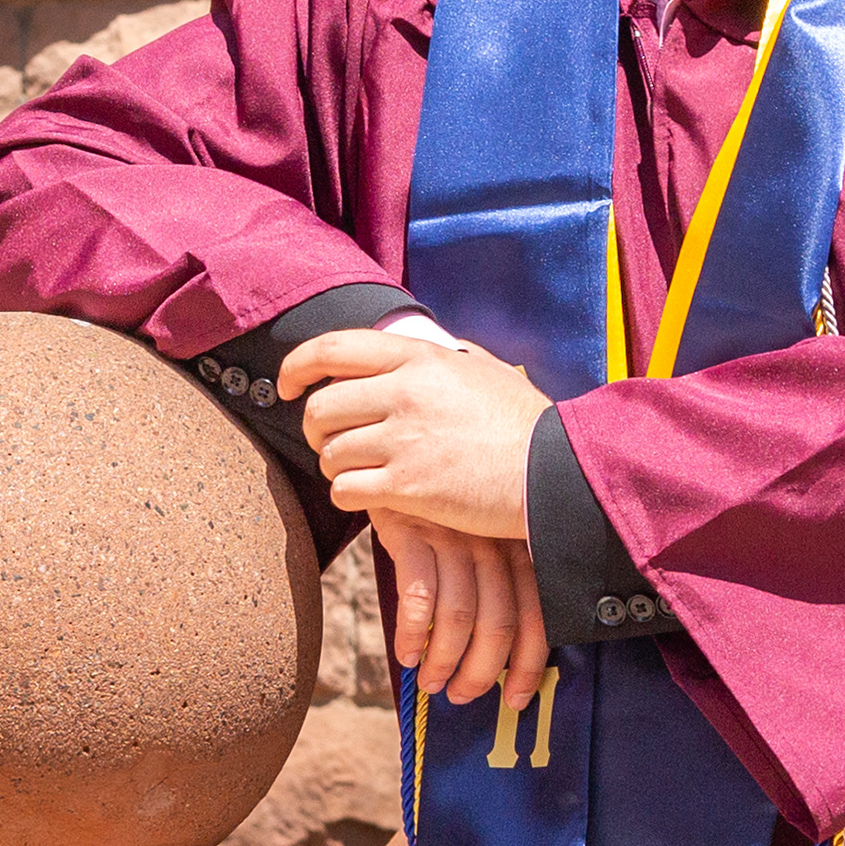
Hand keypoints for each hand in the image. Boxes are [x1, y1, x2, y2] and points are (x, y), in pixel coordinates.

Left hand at [279, 324, 550, 540]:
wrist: (557, 472)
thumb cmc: (525, 425)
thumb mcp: (484, 370)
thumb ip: (442, 358)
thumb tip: (417, 349)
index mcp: (420, 358)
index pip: (334, 348)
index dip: (297, 365)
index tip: (287, 383)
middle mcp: (405, 393)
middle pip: (320, 407)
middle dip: (315, 430)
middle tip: (331, 443)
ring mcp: (404, 440)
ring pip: (330, 453)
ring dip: (337, 466)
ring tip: (361, 473)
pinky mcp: (409, 487)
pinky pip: (346, 490)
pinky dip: (350, 496)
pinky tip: (373, 497)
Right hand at [369, 509, 549, 716]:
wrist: (398, 462)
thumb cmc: (442, 514)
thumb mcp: (481, 538)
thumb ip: (496, 584)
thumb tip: (496, 657)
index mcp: (518, 548)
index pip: (536, 617)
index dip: (528, 665)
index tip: (515, 699)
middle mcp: (492, 542)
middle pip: (498, 624)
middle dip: (480, 672)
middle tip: (460, 695)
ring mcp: (453, 536)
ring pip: (459, 617)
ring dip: (443, 661)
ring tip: (430, 681)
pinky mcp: (413, 533)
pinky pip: (419, 597)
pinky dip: (413, 634)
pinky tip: (407, 653)